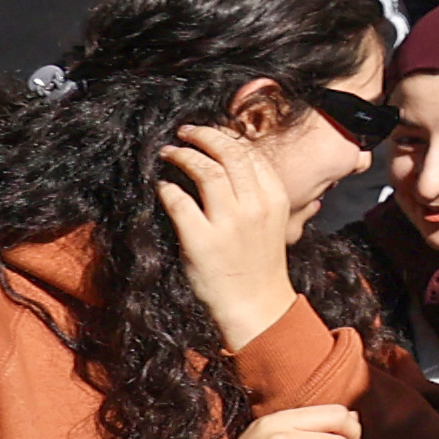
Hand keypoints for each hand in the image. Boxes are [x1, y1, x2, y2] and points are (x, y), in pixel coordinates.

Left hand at [156, 120, 309, 354]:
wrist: (256, 305)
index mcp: (274, 198)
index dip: (226, 137)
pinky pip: (179, 201)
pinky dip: (168, 188)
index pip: (250, 153)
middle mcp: (254, 206)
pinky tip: (162, 186)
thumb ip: (261, 192)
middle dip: (203, 136)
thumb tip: (240, 162)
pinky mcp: (200, 240)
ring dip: (183, 156)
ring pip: (204, 170)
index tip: (210, 133)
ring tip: (169, 152)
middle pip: (228, 154)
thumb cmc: (261, 264)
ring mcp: (228, 223)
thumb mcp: (275, 222)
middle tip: (185, 132)